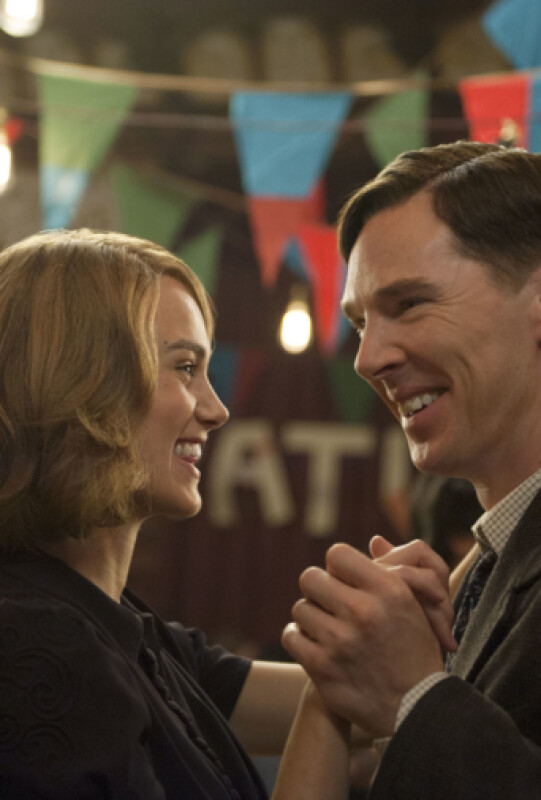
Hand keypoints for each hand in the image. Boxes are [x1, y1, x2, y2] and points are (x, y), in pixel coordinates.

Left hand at [282, 543, 444, 737]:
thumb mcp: (416, 605)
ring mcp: (341, 640)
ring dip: (311, 617)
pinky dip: (299, 639)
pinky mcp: (322, 667)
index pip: (337, 554)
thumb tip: (374, 541)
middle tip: (330, 604)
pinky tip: (314, 643)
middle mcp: (364, 611)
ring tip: (327, 628)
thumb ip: (394, 570)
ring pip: (300, 608)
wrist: (417, 708)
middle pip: (310, 577)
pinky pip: (291, 636)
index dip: (337, 567)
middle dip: (318, 590)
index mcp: (389, 590)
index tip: (343, 581)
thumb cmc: (415, 650)